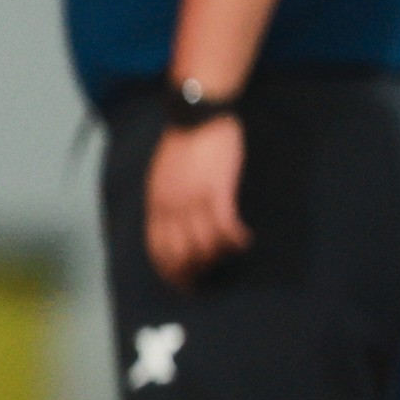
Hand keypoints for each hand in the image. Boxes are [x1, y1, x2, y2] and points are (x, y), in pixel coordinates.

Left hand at [145, 114, 250, 283]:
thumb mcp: (162, 176)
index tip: (183, 284)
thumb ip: (165, 202)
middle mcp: (171, 207)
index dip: (170, 272)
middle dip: (194, 273)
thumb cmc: (183, 143)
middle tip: (209, 279)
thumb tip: (172, 226)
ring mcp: (193, 199)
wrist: (196, 115)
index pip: (157, 250)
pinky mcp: (216, 189)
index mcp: (155, 204)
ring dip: (219, 256)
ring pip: (204, 245)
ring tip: (230, 252)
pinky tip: (244, 238)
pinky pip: (225, 226)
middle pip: (180, 255)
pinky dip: (235, 238)